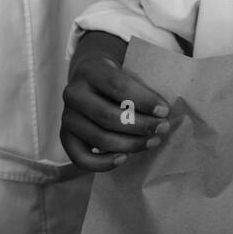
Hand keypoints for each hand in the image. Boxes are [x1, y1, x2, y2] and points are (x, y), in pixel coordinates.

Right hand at [61, 33, 169, 170]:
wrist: (91, 82)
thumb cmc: (118, 80)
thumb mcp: (127, 71)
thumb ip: (143, 86)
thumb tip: (166, 111)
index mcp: (90, 70)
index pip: (117, 85)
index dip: (143, 100)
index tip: (164, 111)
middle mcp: (73, 93)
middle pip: (107, 115)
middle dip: (140, 125)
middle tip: (162, 129)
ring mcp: (67, 116)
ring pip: (98, 137)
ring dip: (130, 144)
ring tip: (152, 142)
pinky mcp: (66, 137)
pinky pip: (81, 158)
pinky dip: (104, 162)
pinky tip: (124, 158)